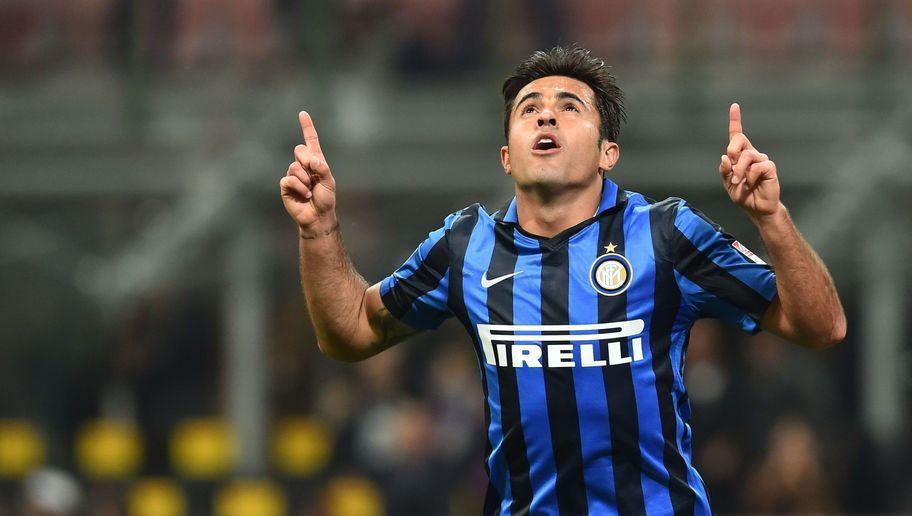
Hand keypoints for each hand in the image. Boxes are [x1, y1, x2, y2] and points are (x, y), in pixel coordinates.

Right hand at [280, 111, 337, 236]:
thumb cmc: (326, 199)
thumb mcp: (329, 182)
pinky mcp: (286, 186)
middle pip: (299, 149)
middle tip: (313, 175)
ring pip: (294, 167)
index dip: (306, 127)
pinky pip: (288, 179)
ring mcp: (293, 175)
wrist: (318, 216)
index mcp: (316, 161)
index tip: (302, 113)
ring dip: (304, 180)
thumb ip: (322, 168)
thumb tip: (311, 159)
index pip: (310, 140)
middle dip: (307, 161)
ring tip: (310, 190)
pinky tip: (304, 195)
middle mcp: (303, 165)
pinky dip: (298, 187)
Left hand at [719, 103, 781, 220]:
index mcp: (740, 155)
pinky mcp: (769, 167)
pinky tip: (751, 184)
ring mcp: (761, 159)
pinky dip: (750, 177)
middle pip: (740, 139)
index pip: (737, 135)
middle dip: (732, 149)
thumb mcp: (728, 183)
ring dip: (738, 170)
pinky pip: (757, 166)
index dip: (735, 120)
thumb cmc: (743, 195)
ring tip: (738, 182)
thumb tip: (725, 157)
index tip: (734, 106)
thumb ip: (724, 170)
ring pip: (747, 156)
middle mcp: (751, 154)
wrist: (757, 208)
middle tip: (730, 164)